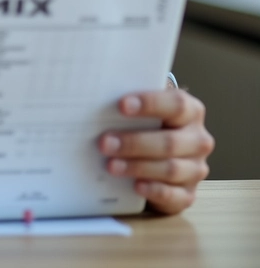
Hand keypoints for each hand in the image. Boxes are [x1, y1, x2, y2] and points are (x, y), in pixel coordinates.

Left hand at [98, 89, 213, 214]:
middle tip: (104, 142)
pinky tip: (135, 186)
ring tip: (111, 165)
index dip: (150, 104)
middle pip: (170, 142)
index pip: (176, 105)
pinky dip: (154, 190)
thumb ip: (130, 105)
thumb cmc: (148, 122)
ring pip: (171, 169)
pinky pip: (174, 195)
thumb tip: (97, 99)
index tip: (121, 105)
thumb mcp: (143, 110)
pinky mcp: (188, 193)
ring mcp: (195, 169)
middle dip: (134, 142)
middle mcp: (198, 140)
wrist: (160, 149)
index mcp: (191, 111)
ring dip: (138, 167)